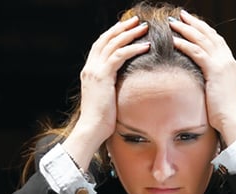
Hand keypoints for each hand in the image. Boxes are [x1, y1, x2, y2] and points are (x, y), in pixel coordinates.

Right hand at [63, 16, 149, 168]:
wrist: (92, 129)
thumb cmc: (102, 119)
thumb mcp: (106, 97)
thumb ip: (112, 85)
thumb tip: (125, 82)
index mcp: (90, 71)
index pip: (101, 45)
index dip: (113, 34)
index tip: (127, 28)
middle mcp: (90, 68)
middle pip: (105, 39)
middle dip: (121, 28)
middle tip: (136, 21)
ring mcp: (94, 71)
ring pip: (112, 44)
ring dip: (129, 34)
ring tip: (143, 28)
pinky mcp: (102, 76)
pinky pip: (119, 56)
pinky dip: (132, 49)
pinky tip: (145, 46)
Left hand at [170, 10, 235, 145]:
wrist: (231, 120)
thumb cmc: (222, 111)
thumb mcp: (216, 90)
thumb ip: (210, 79)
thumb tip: (197, 77)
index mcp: (229, 63)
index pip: (215, 40)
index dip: (203, 29)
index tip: (190, 22)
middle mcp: (228, 60)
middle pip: (209, 35)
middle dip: (194, 23)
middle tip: (181, 15)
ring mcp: (223, 64)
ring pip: (202, 40)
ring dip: (187, 30)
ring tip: (173, 23)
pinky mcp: (216, 71)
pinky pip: (198, 53)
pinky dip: (185, 45)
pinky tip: (174, 40)